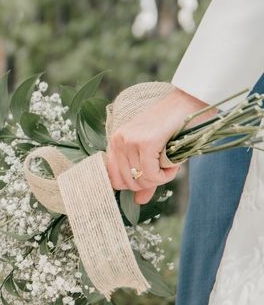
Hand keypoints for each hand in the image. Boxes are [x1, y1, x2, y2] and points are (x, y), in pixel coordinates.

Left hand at [106, 87, 215, 204]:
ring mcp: (130, 141)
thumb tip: (139, 202)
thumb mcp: (154, 155)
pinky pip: (151, 174)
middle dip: (149, 183)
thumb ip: (145, 178)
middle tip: (164, 170)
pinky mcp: (145, 142)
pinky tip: (173, 164)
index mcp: (116, 142)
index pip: (114, 179)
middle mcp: (118, 141)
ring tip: (170, 164)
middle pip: (127, 183)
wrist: (189, 102)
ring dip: (160, 178)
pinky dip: (165, 176)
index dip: (134, 184)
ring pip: (140, 180)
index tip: (150, 176)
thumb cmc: (173, 128)